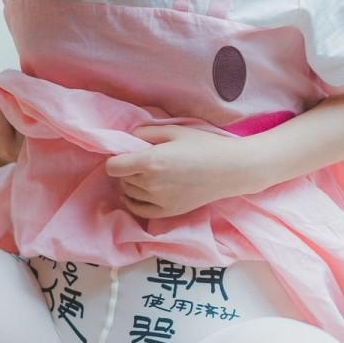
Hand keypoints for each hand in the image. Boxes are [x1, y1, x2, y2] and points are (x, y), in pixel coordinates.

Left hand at [103, 123, 260, 219]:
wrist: (230, 169)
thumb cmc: (204, 145)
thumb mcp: (174, 130)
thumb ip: (145, 132)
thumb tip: (128, 138)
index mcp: (150, 162)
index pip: (113, 167)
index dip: (117, 158)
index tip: (127, 154)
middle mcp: (151, 184)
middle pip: (121, 179)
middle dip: (127, 169)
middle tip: (142, 160)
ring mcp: (159, 201)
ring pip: (129, 193)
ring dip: (132, 183)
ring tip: (148, 174)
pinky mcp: (168, 212)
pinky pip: (139, 210)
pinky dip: (134, 201)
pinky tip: (140, 193)